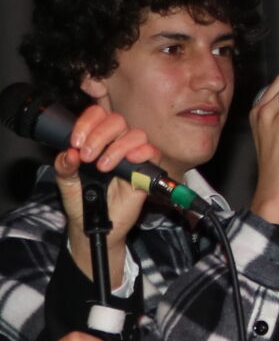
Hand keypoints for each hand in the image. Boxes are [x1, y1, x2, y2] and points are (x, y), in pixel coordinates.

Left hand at [49, 107, 161, 286]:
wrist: (94, 224)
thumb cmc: (81, 201)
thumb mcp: (65, 182)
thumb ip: (64, 165)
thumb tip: (69, 153)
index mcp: (95, 140)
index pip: (97, 115)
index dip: (87, 122)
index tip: (76, 142)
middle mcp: (115, 144)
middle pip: (116, 121)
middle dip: (100, 135)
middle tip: (87, 156)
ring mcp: (132, 156)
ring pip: (135, 134)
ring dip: (117, 147)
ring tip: (103, 167)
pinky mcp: (145, 171)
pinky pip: (152, 152)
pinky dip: (142, 153)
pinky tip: (129, 162)